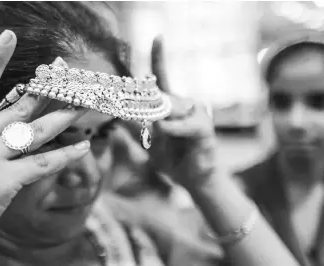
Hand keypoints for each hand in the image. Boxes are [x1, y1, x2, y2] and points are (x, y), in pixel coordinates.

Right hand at [0, 30, 90, 253]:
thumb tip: (6, 129)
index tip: (9, 37)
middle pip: (17, 106)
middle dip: (44, 86)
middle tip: (63, 68)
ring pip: (34, 131)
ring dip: (62, 116)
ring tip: (82, 104)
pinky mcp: (0, 181)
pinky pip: (41, 163)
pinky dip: (66, 156)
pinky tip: (84, 147)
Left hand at [149, 36, 215, 190]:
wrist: (194, 180)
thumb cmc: (173, 159)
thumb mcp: (149, 141)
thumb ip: (137, 126)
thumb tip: (119, 112)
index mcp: (172, 106)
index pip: (163, 78)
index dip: (159, 58)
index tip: (157, 37)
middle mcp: (186, 105)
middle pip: (162, 95)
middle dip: (148, 107)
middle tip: (146, 123)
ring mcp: (197, 114)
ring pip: (171, 108)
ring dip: (161, 124)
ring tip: (164, 137)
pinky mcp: (204, 128)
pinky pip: (185, 124)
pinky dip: (173, 129)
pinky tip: (165, 132)